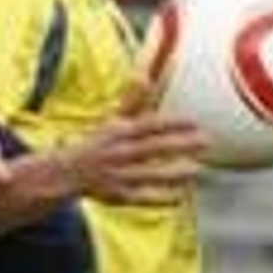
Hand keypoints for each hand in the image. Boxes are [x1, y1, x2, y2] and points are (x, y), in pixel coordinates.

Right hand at [55, 113, 207, 206]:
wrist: (67, 173)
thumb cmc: (99, 143)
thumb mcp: (114, 120)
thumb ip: (134, 100)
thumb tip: (145, 74)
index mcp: (120, 132)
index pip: (149, 125)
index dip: (172, 123)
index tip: (194, 122)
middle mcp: (120, 153)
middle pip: (154, 148)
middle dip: (181, 145)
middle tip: (206, 142)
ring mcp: (120, 175)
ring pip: (151, 174)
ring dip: (175, 173)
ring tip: (197, 169)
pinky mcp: (120, 195)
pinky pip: (145, 197)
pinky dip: (162, 197)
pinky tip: (182, 195)